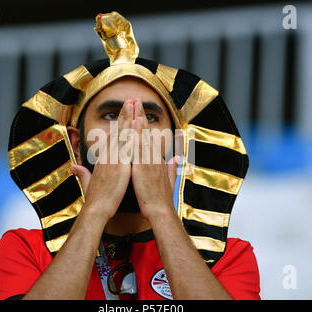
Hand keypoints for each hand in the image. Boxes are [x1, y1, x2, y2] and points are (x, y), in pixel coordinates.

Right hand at [70, 99, 133, 219]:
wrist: (96, 210)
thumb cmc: (94, 200)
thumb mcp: (88, 183)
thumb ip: (83, 173)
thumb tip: (74, 167)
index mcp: (102, 159)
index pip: (110, 137)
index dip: (116, 124)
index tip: (122, 113)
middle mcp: (107, 156)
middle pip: (116, 131)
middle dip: (123, 114)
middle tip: (130, 100)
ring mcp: (113, 159)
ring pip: (122, 134)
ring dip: (128, 118)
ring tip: (134, 103)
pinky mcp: (120, 165)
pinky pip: (128, 145)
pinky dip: (133, 133)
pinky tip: (138, 122)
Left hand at [130, 99, 179, 220]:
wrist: (161, 212)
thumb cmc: (161, 200)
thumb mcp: (168, 181)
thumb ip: (171, 169)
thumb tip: (176, 159)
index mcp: (157, 160)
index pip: (151, 138)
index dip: (145, 124)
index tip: (140, 112)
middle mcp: (154, 157)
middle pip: (147, 132)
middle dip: (141, 115)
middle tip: (136, 99)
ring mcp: (150, 160)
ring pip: (144, 135)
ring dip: (139, 118)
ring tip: (134, 103)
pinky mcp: (144, 166)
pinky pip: (140, 146)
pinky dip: (138, 133)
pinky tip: (135, 122)